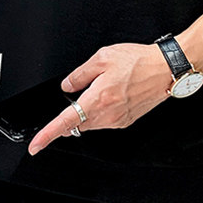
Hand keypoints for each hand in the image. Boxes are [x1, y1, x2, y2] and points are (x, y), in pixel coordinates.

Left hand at [28, 42, 173, 154]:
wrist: (166, 70)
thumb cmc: (139, 62)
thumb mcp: (102, 57)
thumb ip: (80, 74)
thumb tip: (67, 85)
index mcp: (98, 99)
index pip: (65, 122)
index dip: (47, 135)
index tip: (35, 145)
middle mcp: (107, 114)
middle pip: (77, 124)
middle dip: (70, 114)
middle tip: (78, 93)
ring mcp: (118, 120)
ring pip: (90, 123)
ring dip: (86, 111)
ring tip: (101, 87)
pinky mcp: (126, 121)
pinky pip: (104, 121)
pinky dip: (100, 111)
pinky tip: (111, 93)